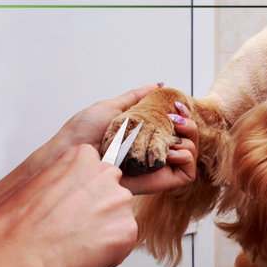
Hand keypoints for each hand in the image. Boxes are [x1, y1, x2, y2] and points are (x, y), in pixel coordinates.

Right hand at [0, 144, 137, 266]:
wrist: (19, 256)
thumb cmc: (18, 226)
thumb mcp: (40, 182)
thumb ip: (65, 180)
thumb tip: (74, 194)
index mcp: (82, 157)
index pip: (98, 170)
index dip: (86, 193)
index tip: (74, 205)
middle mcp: (106, 175)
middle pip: (113, 193)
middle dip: (99, 210)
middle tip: (76, 228)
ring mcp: (120, 202)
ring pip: (120, 218)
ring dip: (105, 231)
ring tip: (77, 244)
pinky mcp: (127, 229)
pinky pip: (123, 242)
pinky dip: (108, 253)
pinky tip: (84, 256)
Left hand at [51, 85, 197, 194]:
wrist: (75, 153)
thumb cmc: (85, 132)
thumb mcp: (113, 107)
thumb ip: (136, 97)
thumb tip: (158, 85)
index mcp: (147, 135)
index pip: (177, 127)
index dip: (185, 117)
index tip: (179, 108)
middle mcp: (155, 151)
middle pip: (190, 139)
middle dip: (190, 126)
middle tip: (176, 120)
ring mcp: (160, 167)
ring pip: (191, 153)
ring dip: (189, 140)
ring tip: (171, 136)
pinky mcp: (163, 181)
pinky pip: (187, 172)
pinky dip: (186, 157)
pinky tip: (170, 152)